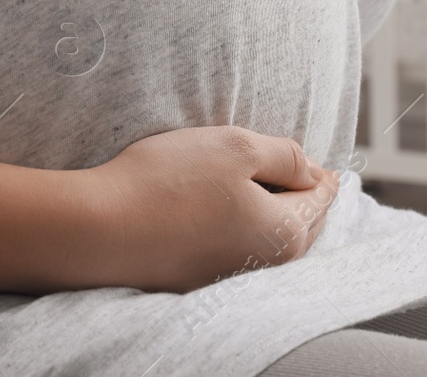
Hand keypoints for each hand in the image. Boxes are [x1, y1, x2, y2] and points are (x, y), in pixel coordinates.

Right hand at [82, 125, 341, 292]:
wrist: (99, 229)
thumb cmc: (168, 182)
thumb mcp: (236, 147)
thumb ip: (285, 156)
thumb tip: (314, 171)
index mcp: (285, 233)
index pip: (320, 198)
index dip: (322, 174)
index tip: (327, 164)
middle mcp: (263, 266)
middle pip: (300, 226)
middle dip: (306, 200)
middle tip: (309, 177)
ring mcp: (228, 278)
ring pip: (267, 241)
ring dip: (272, 216)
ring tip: (271, 191)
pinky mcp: (195, 280)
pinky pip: (235, 251)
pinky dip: (241, 232)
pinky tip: (227, 214)